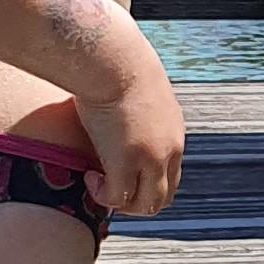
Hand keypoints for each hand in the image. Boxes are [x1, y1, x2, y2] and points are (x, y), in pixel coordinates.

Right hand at [79, 57, 186, 217]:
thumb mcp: (140, 91)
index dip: (146, 183)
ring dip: (123, 203)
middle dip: (137, 200)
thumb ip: (137, 108)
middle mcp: (169, 150)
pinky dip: (103, 195)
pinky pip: (117, 198)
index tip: (122, 175)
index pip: (171, 175)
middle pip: (163, 196)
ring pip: (146, 205)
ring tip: (99, 183)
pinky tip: (89, 177)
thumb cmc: (117, 65)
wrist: (114, 58)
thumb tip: (116, 103)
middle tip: (110, 188)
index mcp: (174, 134)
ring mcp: (151, 159)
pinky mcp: (126, 162)